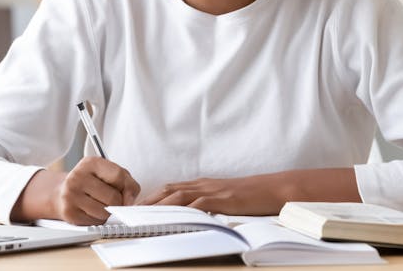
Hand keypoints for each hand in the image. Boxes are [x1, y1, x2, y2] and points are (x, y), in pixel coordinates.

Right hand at [11, 156, 140, 224]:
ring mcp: (71, 196)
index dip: (127, 188)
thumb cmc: (89, 182)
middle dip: (117, 203)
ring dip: (107, 212)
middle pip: (113, 198)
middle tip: (110, 199)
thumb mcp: (106, 173)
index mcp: (90, 163)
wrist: (60, 193)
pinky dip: (97, 219)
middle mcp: (78, 177)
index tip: (127, 194)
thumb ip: (125, 181)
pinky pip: (95, 222)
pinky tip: (90, 210)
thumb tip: (130, 201)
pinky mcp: (69, 213)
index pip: (118, 176)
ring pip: (105, 213)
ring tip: (99, 204)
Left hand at [141, 175, 282, 215]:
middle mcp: (203, 185)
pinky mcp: (222, 199)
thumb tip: (190, 215)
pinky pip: (199, 204)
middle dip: (148, 201)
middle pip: (168, 190)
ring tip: (143, 216)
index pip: (170, 188)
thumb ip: (206, 203)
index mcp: (202, 184)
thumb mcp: (223, 198)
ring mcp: (212, 191)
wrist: (271, 189)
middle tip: (130, 213)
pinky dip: (184, 211)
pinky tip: (173, 218)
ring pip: (178, 195)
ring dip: (159, 205)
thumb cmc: (250, 196)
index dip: (151, 197)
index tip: (136, 207)